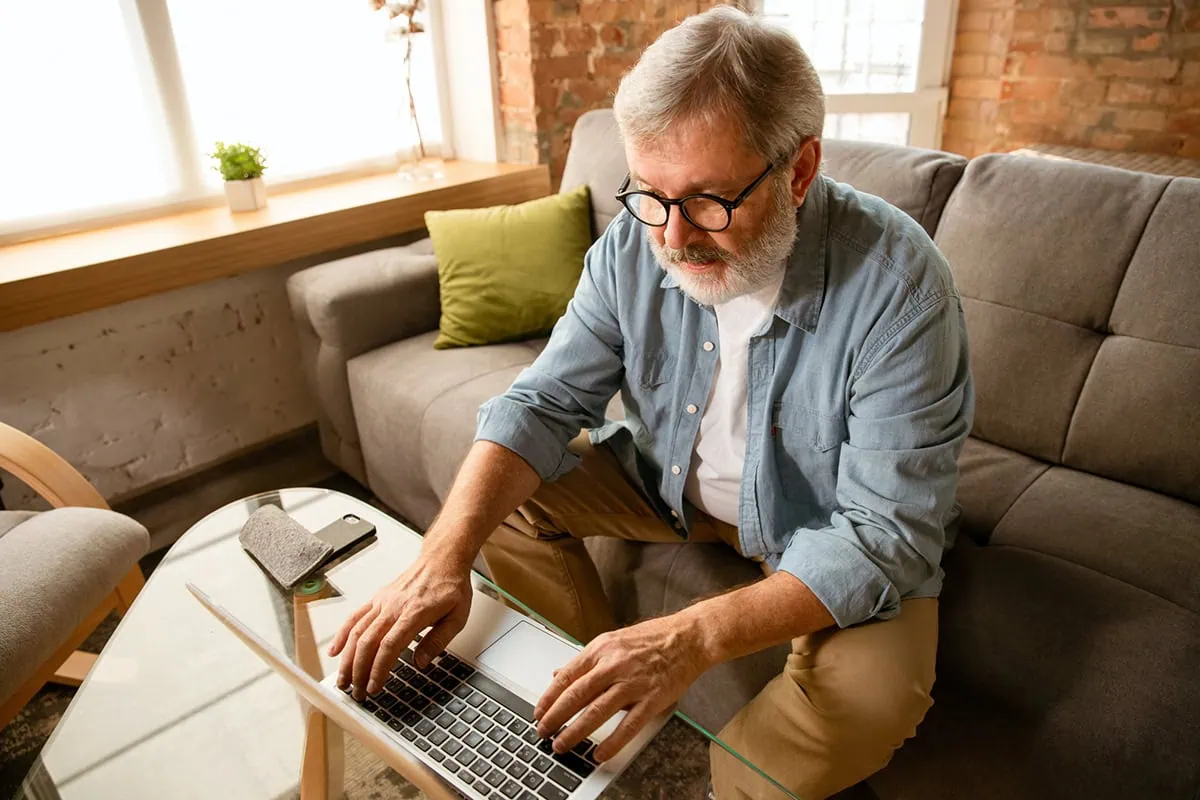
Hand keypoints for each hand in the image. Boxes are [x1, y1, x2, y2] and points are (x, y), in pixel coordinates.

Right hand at [329, 552, 472, 698]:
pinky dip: (342, 635)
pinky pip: (355, 617)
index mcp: (414, 613)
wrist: (441, 560)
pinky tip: (335, 651)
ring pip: (357, 632)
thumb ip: (439, 641)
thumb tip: (421, 662)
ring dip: (347, 658)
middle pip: (368, 642)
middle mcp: (394, 607)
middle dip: (359, 671)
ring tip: (343, 680)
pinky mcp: (377, 599)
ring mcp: (382, 602)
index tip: (374, 686)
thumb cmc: (450, 586)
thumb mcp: (457, 617)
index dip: (379, 669)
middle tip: (357, 692)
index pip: (390, 645)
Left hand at [533, 613, 709, 761]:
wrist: (689, 637)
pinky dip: (612, 742)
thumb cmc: (653, 638)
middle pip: (576, 695)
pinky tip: (599, 754)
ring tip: (562, 745)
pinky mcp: (652, 699)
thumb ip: (586, 661)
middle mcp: (614, 665)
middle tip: (543, 732)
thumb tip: (559, 674)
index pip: (567, 676)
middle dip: (555, 717)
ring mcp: (633, 683)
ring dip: (575, 732)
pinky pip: (628, 726)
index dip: (549, 697)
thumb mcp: (613, 641)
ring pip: (597, 711)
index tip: (538, 712)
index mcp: (602, 649)